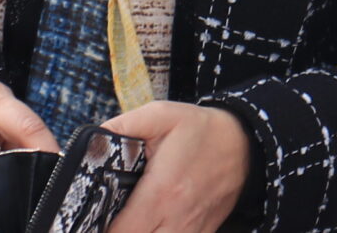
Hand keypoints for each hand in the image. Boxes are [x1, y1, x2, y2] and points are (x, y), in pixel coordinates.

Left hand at [103, 101, 250, 232]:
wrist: (247, 143)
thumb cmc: (201, 129)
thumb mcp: (161, 115)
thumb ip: (121, 126)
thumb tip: (90, 142)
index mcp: (162, 192)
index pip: (118, 231)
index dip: (97, 228)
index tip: (89, 218)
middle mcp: (177, 220)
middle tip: (105, 219)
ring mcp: (191, 231)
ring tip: (126, 221)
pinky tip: (149, 223)